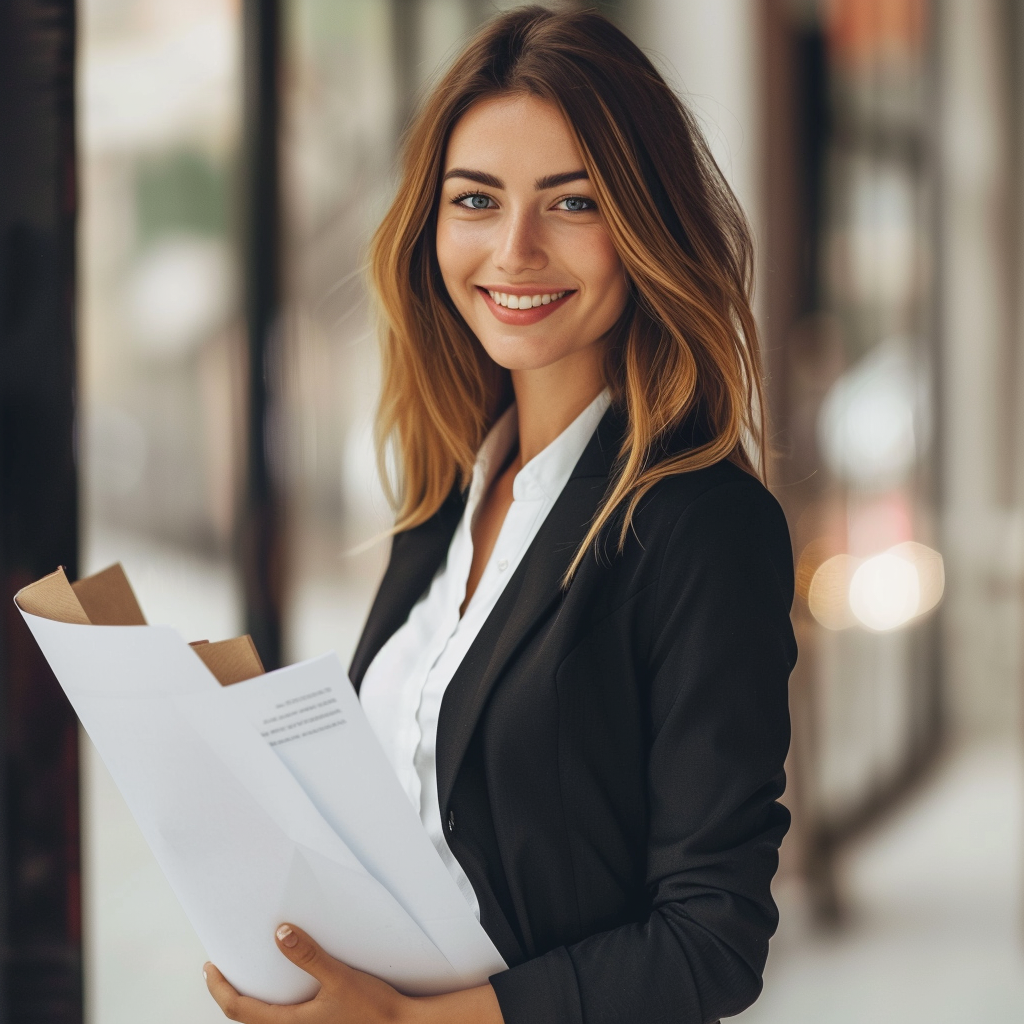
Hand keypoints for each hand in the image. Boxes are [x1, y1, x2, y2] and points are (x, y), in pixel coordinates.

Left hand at [203, 923, 503, 1023]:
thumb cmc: (373, 1009)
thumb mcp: (339, 978)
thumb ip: (309, 956)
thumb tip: (280, 933)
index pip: (239, 1009)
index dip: (220, 989)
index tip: (209, 968)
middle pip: (246, 1018)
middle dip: (229, 994)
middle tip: (218, 971)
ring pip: (264, 1021)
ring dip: (249, 1001)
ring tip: (246, 976)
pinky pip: (282, 1019)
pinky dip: (270, 1005)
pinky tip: (283, 989)